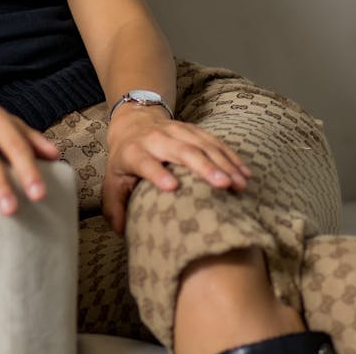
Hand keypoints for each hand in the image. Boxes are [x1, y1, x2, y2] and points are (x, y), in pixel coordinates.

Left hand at [101, 108, 251, 234]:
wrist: (134, 123)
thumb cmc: (125, 161)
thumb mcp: (111, 182)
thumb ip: (114, 207)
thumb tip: (122, 233)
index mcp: (134, 152)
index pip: (145, 163)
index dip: (157, 173)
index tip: (171, 187)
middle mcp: (156, 139)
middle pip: (181, 151)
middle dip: (203, 167)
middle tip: (222, 185)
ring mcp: (177, 131)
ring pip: (203, 145)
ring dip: (223, 163)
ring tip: (239, 183)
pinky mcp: (193, 130)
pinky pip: (215, 142)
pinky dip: (231, 157)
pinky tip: (244, 172)